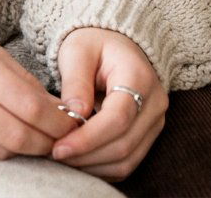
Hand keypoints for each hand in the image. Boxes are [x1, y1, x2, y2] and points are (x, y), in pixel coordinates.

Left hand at [51, 27, 168, 181]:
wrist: (115, 44)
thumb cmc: (93, 44)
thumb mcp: (77, 51)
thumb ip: (75, 80)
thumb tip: (74, 115)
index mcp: (139, 77)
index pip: (117, 118)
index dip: (88, 138)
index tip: (59, 148)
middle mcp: (154, 103)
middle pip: (124, 145)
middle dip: (87, 156)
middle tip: (55, 155)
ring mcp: (155, 122)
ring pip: (128, 159)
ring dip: (93, 165)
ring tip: (64, 158)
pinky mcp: (148, 135)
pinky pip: (128, 162)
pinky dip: (103, 167)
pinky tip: (79, 159)